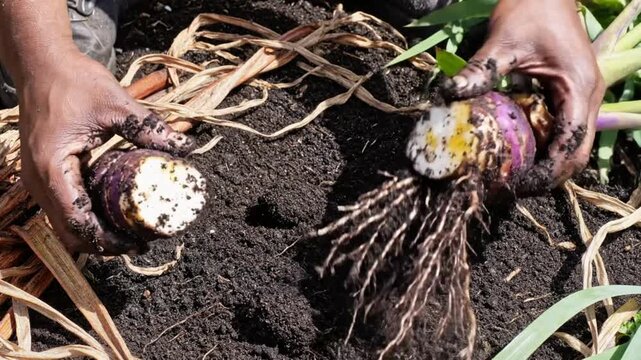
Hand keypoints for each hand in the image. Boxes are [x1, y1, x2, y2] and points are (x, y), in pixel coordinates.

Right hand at [18, 48, 193, 254]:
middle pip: (70, 231)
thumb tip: (185, 148)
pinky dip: (90, 214)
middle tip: (141, 240)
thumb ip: (148, 128)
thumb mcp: (116, 104)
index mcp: (52, 168)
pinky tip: (117, 211)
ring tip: (133, 230)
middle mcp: (39, 181)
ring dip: (97, 231)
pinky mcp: (47, 173)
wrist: (41, 63)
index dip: (107, 240)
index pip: (77, 221)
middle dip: (104, 242)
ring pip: (66, 222)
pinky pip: (66, 205)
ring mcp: (39, 179)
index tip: (139, 241)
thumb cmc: (73, 80)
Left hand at [442, 0, 604, 192]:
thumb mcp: (501, 43)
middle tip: (510, 188)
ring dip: (545, 165)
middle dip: (546, 177)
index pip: (570, 146)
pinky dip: (542, 146)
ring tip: (511, 177)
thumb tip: (449, 95)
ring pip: (570, 145)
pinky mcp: (569, 95)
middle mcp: (587, 98)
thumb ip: (479, 71)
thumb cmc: (529, 11)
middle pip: (575, 154)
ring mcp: (581, 98)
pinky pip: (561, 130)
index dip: (547, 172)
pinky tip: (516, 153)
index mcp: (579, 89)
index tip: (516, 185)